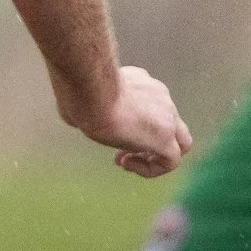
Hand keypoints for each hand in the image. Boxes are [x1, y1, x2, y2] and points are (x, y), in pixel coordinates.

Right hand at [64, 65, 192, 177]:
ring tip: (125, 162)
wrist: (91, 92)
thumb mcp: (82, 94)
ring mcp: (167, 115)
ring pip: (178, 142)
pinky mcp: (165, 139)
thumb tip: (73, 114)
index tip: (112, 129)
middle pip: (170, 122)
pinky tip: (129, 166)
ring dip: (152, 155)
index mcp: (141, 81)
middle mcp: (159, 95)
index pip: (150, 103)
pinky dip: (151, 168)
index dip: (134, 121)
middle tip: (122, 149)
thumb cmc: (78, 90)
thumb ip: (87, 103)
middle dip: (148, 138)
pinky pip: (170, 161)